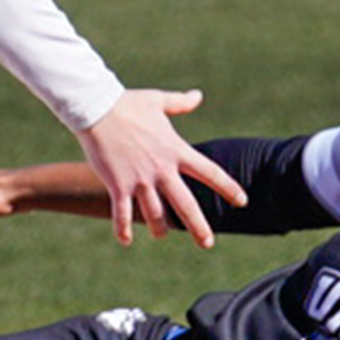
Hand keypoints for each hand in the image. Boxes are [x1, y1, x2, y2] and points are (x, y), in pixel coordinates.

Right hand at [75, 88, 245, 248]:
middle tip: (207, 244)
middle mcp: (162, 169)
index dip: (229, 188)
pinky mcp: (118, 185)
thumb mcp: (157, 100)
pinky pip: (122, 214)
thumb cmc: (127, 103)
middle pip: (186, 205)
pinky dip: (123, 229)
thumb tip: (197, 96)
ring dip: (160, 229)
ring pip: (155, 215)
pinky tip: (126, 241)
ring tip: (161, 235)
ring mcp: (140, 180)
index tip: (242, 201)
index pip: (211, 172)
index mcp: (176, 151)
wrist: (96, 108)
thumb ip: (180, 102)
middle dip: (199, 228)